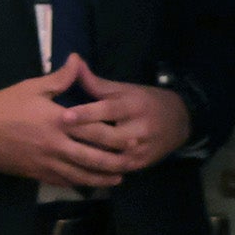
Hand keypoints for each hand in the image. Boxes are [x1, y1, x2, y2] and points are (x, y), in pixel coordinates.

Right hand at [0, 56, 129, 189]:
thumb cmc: (2, 105)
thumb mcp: (31, 87)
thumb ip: (59, 78)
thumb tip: (77, 60)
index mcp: (58, 120)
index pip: (94, 131)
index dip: (116, 137)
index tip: (133, 140)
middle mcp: (56, 144)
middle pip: (93, 157)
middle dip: (116, 161)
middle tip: (133, 162)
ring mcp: (46, 161)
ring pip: (81, 174)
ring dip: (102, 177)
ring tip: (119, 178)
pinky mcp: (36, 173)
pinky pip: (62, 181)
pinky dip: (79, 184)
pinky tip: (89, 184)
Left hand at [58, 66, 190, 171]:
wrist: (180, 121)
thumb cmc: (144, 101)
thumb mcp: (123, 89)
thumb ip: (96, 82)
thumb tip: (73, 62)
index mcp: (134, 106)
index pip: (108, 110)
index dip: (86, 114)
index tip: (64, 116)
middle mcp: (140, 129)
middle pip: (108, 137)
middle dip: (82, 138)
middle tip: (54, 139)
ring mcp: (142, 150)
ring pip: (112, 158)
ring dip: (87, 158)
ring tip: (61, 155)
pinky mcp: (142, 164)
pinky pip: (117, 170)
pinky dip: (98, 171)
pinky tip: (78, 169)